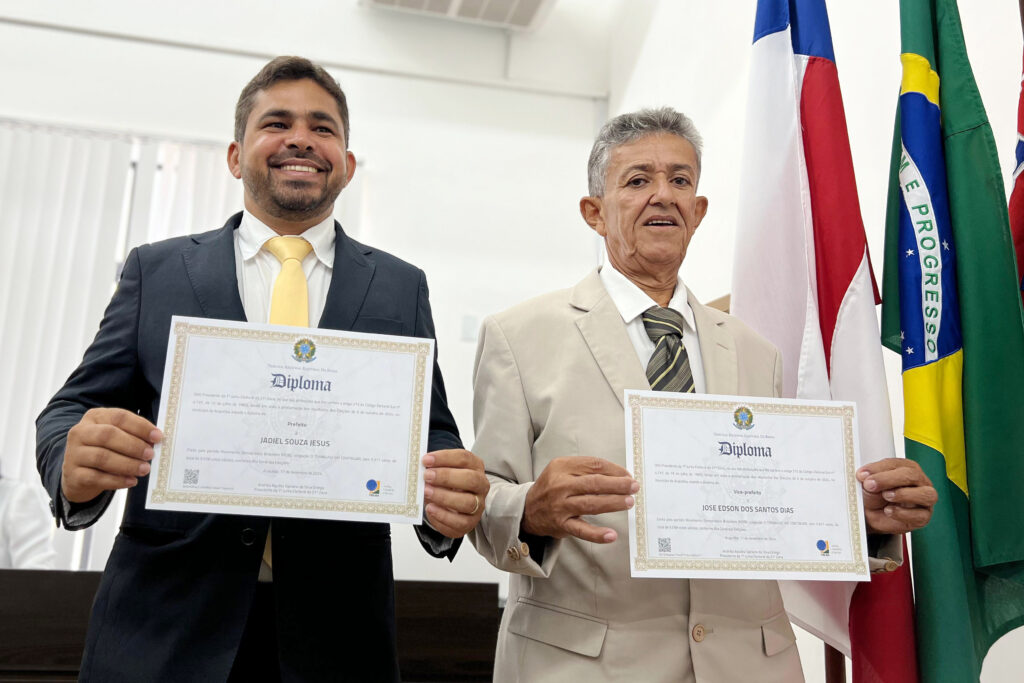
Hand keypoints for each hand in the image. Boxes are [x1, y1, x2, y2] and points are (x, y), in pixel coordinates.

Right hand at [62, 408, 161, 503]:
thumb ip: (133, 436)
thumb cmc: (105, 451)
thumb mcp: (117, 438)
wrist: (78, 474)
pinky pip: (96, 477)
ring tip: (144, 469)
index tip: (157, 437)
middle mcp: (80, 432)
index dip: (140, 426)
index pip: (118, 417)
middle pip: (108, 436)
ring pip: (102, 457)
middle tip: (150, 455)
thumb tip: (155, 441)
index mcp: (94, 417)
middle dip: (133, 445)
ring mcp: (73, 453)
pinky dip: (117, 480)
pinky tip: (131, 481)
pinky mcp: (73, 474)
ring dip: (127, 464)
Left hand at [423, 449, 489, 538]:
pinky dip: (442, 516)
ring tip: (426, 493)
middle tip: (427, 476)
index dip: (445, 458)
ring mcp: (478, 505)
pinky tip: (430, 509)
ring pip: (468, 502)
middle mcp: (481, 485)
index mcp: (475, 466)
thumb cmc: (446, 484)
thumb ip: (433, 468)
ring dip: (444, 497)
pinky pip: (460, 522)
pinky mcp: (471, 522)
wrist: (450, 506)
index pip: (464, 458)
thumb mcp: (442, 472)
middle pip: (471, 479)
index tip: (426, 460)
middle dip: (447, 477)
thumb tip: (419, 467)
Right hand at [523, 457, 637, 543]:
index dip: (614, 470)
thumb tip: (619, 475)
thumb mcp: (562, 470)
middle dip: (617, 485)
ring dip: (613, 503)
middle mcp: (560, 485)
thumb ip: (586, 470)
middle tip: (634, 486)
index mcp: (562, 467)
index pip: (593, 465)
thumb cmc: (552, 487)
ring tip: (629, 502)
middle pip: (594, 483)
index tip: (627, 475)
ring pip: (591, 504)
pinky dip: (597, 534)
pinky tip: (611, 535)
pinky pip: (582, 530)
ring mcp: (561, 506)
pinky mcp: (561, 525)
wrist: (528, 509)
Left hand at [857, 458, 936, 533]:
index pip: (896, 463)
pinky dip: (903, 513)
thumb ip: (868, 479)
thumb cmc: (873, 496)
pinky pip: (920, 515)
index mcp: (906, 467)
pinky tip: (889, 511)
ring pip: (926, 494)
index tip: (862, 475)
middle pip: (912, 475)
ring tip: (885, 496)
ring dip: (903, 494)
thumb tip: (865, 476)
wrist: (871, 516)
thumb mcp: (868, 485)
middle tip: (870, 485)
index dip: (878, 468)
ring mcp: (924, 500)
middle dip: (888, 479)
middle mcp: (919, 481)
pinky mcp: (923, 516)